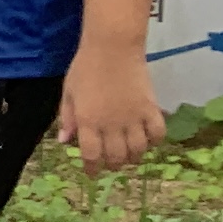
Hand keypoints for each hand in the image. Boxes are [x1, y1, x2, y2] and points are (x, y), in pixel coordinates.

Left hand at [62, 41, 167, 172]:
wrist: (112, 48)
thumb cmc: (85, 68)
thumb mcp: (68, 93)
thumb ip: (67, 118)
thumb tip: (64, 141)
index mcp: (88, 121)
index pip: (91, 155)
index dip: (92, 168)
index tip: (92, 173)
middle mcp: (112, 124)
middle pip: (116, 157)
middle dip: (113, 165)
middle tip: (111, 164)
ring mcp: (134, 117)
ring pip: (138, 150)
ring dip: (133, 157)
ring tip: (128, 155)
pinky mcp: (151, 108)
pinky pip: (158, 134)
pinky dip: (155, 141)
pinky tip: (148, 140)